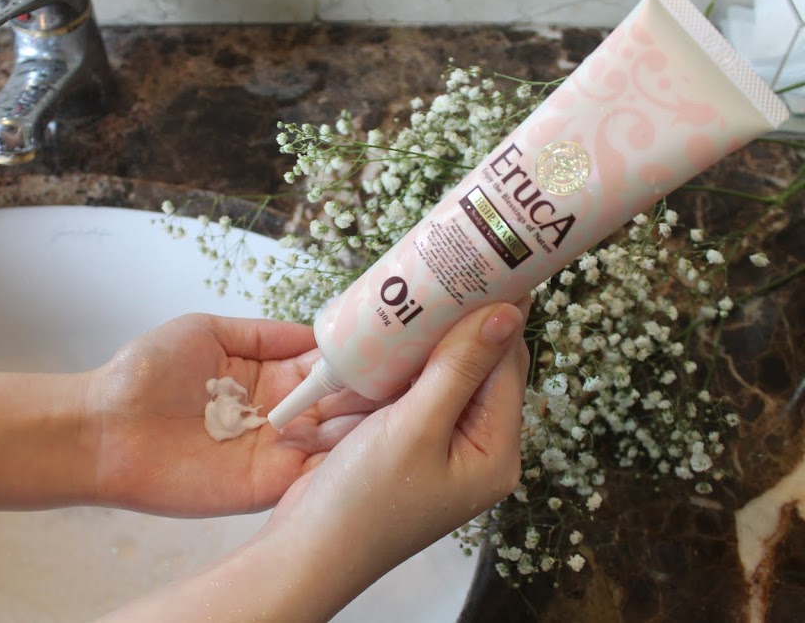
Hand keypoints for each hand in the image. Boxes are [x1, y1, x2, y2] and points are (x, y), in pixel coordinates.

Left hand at [84, 313, 384, 516]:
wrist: (103, 428)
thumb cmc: (144, 373)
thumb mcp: (206, 330)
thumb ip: (263, 333)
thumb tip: (314, 331)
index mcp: (266, 373)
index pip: (323, 364)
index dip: (355, 355)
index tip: (391, 342)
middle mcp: (278, 412)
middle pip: (338, 401)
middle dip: (372, 389)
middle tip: (414, 376)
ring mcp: (275, 450)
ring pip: (335, 437)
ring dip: (366, 424)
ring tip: (405, 404)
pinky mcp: (266, 484)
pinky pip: (313, 474)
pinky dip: (342, 462)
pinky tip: (373, 444)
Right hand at [99, 302, 530, 622]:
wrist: (307, 551)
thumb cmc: (364, 501)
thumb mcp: (415, 429)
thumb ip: (460, 369)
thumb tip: (509, 312)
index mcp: (495, 450)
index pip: (507, 363)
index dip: (493, 313)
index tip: (478, 265)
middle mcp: (475, 446)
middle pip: (475, 365)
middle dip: (448, 326)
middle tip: (430, 278)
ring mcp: (438, 445)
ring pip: (436, 373)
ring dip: (413, 347)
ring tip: (398, 307)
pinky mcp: (404, 443)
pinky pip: (406, 392)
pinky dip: (388, 373)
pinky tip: (371, 352)